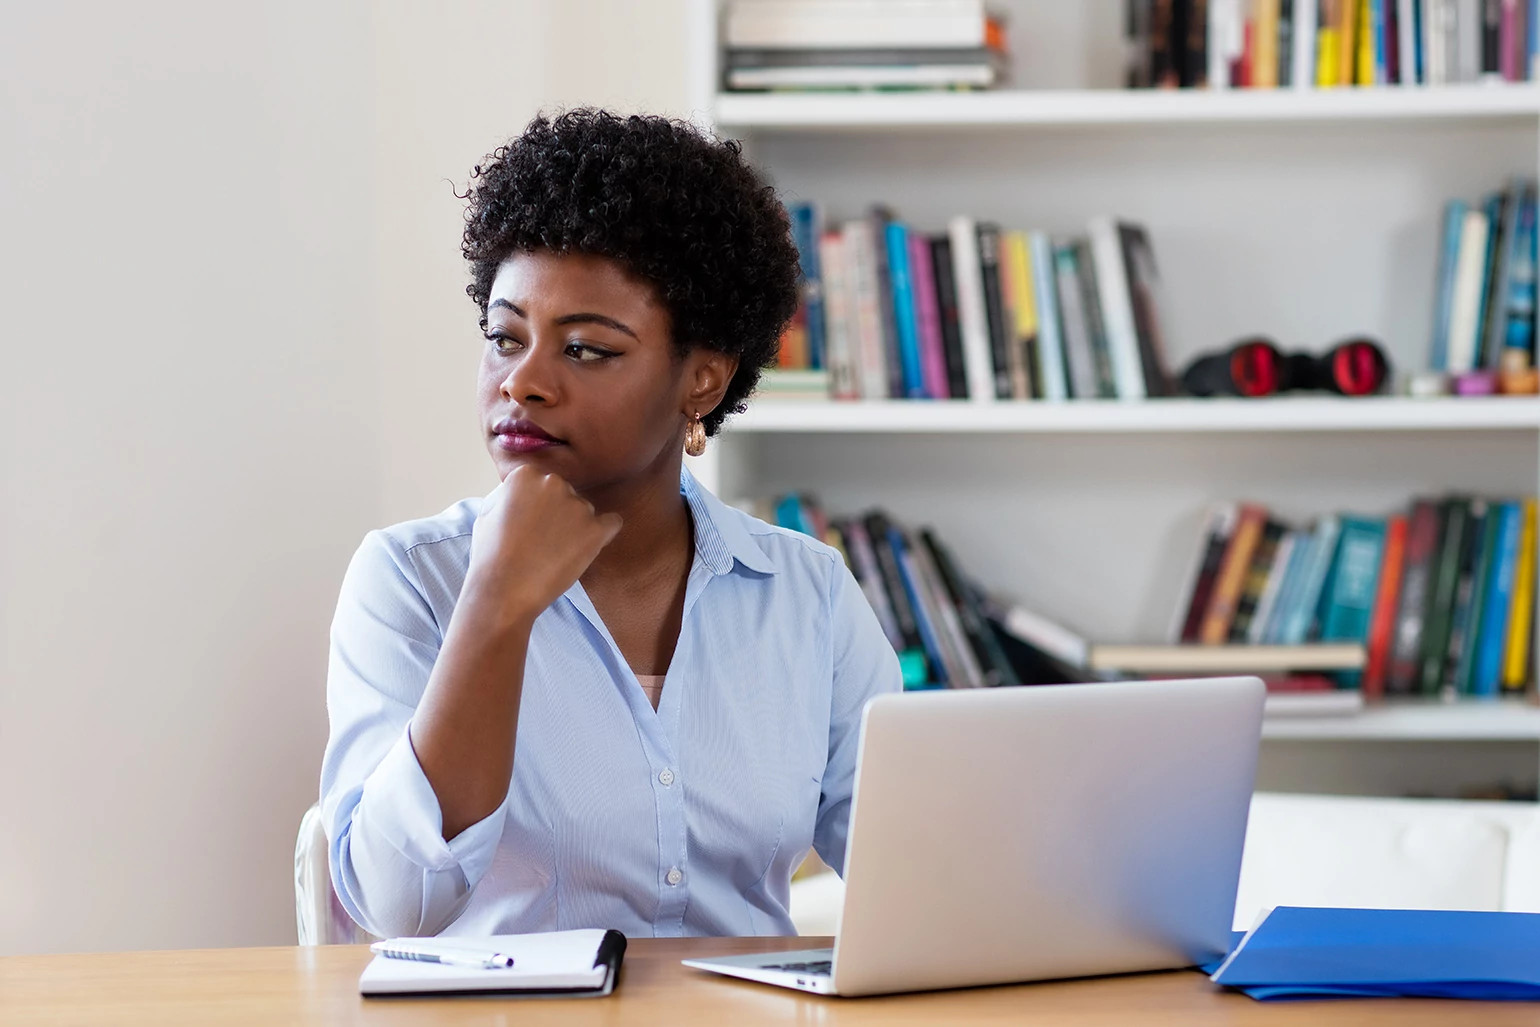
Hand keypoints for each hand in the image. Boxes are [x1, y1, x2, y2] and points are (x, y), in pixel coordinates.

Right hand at [464, 465, 621, 625]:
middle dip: (558, 515)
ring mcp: (577, 505)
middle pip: (566, 495)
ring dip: (576, 529)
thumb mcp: (487, 512)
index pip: (543, 484)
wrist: (503, 592)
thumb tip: (526, 489)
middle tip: (542, 543)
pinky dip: (603, 534)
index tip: (528, 527)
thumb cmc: (490, 556)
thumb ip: (511, 493)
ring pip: (585, 512)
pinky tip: (587, 548)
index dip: (537, 508)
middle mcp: (553, 482)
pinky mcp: (595, 530)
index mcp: (526, 474)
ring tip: (553, 555)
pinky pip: (612, 523)